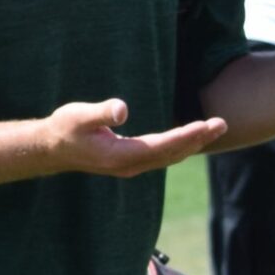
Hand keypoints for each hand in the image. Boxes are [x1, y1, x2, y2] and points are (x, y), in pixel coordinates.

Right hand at [45, 100, 225, 176]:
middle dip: (198, 139)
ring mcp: (132, 166)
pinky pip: (163, 156)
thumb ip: (101, 112)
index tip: (206, 124)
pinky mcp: (131, 162)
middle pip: (172, 154)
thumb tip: (123, 109)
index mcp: (120, 156)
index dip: (186, 136)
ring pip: (170, 157)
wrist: (52, 149)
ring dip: (193, 143)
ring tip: (215, 128)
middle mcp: (130, 165)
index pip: (162, 147)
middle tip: (222, 123)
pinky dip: (181, 146)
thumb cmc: (64, 128)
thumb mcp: (78, 115)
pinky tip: (192, 136)